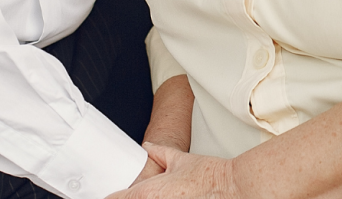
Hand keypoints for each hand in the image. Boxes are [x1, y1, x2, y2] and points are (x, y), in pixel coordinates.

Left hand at [114, 142, 239, 198]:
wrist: (230, 187)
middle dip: (129, 196)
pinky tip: (170, 198)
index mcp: (145, 193)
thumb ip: (160, 153)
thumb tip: (149, 148)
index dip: (113, 195)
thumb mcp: (180, 160)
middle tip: (145, 191)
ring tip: (161, 193)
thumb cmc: (208, 176)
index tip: (112, 194)